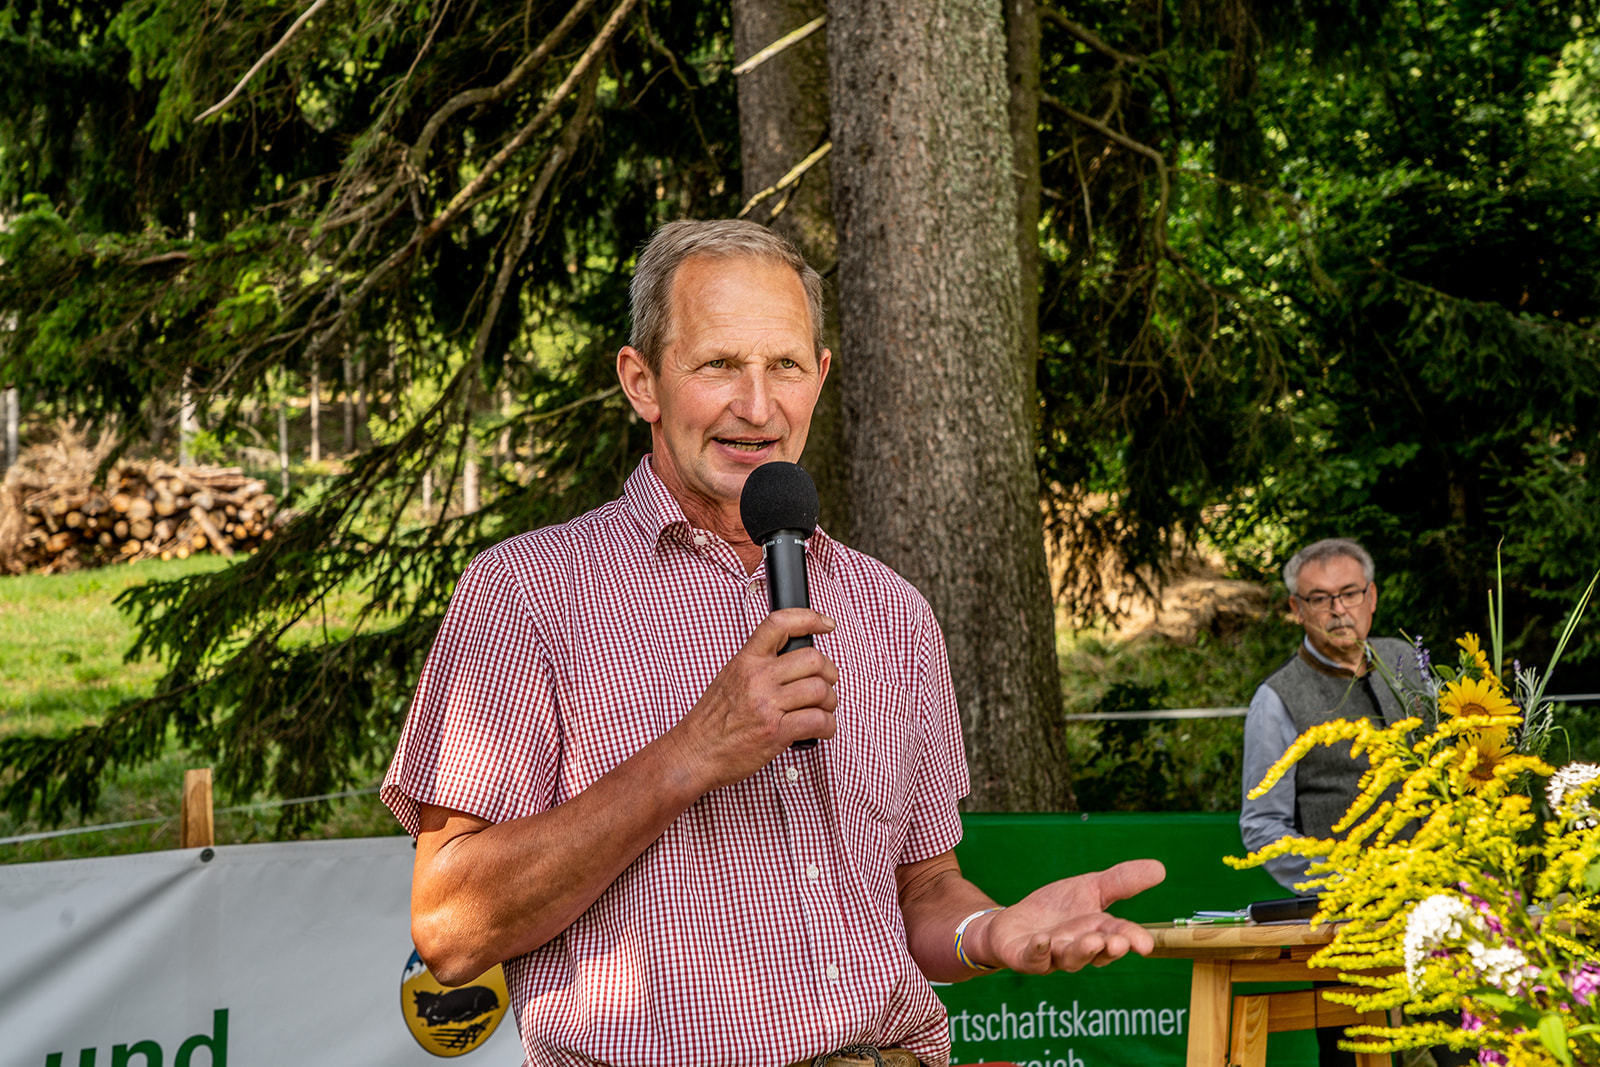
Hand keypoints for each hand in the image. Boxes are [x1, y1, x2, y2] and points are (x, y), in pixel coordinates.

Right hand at [667, 608, 837, 790]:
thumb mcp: (729, 678)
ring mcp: (767, 704)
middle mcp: (757, 678)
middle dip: (829, 672)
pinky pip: (818, 721)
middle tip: (826, 683)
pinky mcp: (776, 731)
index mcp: (746, 660)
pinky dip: (828, 726)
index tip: (825, 624)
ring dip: (830, 702)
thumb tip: (792, 659)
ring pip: (820, 690)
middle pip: (813, 659)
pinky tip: (821, 729)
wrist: (695, 752)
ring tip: (822, 710)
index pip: (780, 624)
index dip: (809, 618)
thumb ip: (758, 665)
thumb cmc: (712, 721)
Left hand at [977, 859, 1165, 972]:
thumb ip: (1121, 882)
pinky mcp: (1025, 956)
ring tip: (1090, 940)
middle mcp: (1077, 948)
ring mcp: (1051, 955)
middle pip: (1095, 952)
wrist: (1014, 922)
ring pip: (1068, 958)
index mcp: (1097, 932)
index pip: (1118, 936)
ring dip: (1080, 951)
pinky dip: (1038, 951)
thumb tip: (1161, 868)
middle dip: (1107, 948)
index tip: (1144, 943)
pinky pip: (1032, 958)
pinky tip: (1042, 939)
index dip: (1131, 939)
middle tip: (1118, 942)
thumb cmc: (1058, 909)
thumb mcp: (1090, 888)